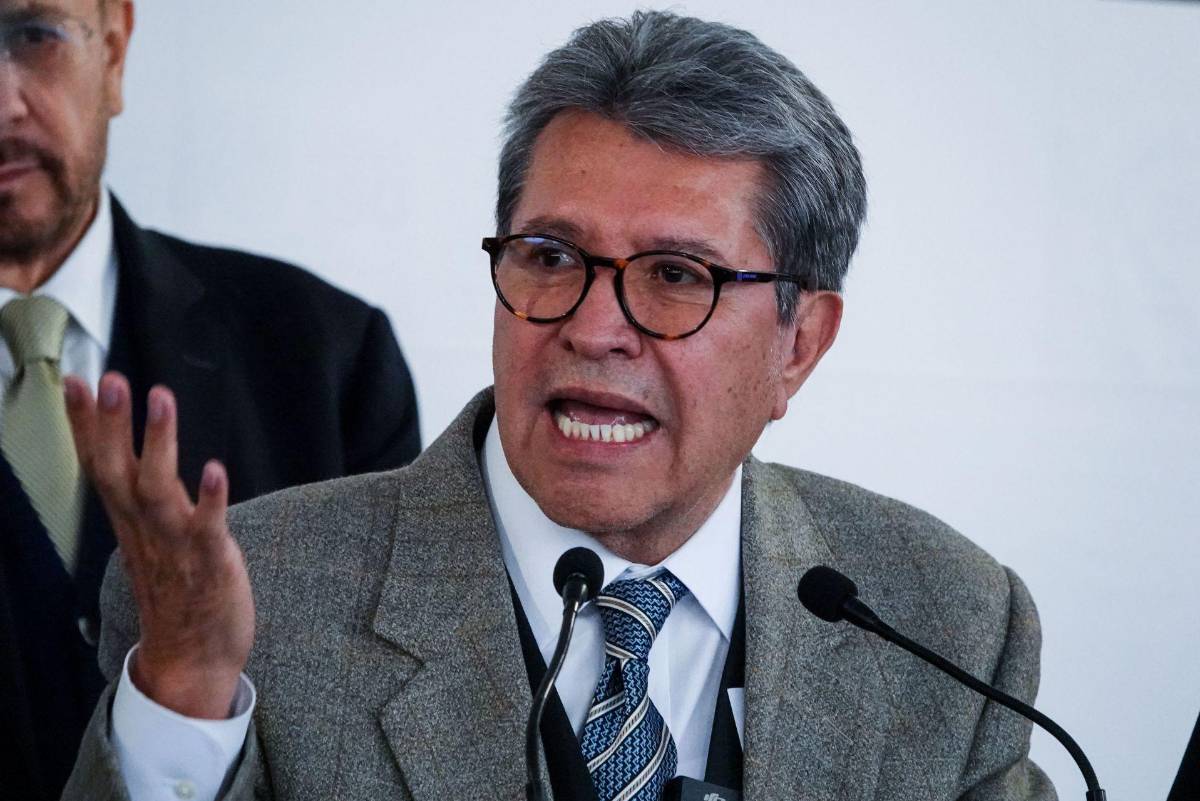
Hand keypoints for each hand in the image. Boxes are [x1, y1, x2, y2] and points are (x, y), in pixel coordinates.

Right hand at [64, 372, 254, 718]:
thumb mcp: (147, 537)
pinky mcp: (209, 560)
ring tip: (160, 398)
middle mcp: (144, 527)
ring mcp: (174, 543)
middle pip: (118, 468)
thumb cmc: (175, 589)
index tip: (76, 380)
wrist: (191, 659)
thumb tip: (132, 459)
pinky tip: (215, 468)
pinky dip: (209, 497)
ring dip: (158, 442)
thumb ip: (141, 496)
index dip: (86, 424)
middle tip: (108, 379)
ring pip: (158, 487)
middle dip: (110, 424)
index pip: (100, 463)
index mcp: (128, 519)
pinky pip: (207, 525)